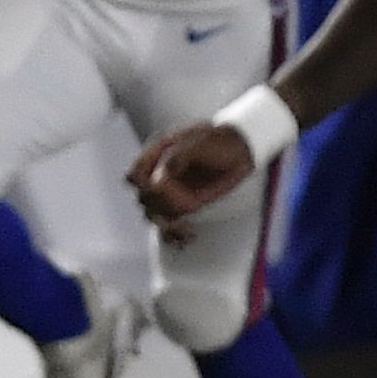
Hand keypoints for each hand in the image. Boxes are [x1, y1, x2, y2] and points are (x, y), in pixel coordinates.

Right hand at [129, 121, 253, 232]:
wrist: (241, 150)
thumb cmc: (218, 141)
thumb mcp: (197, 144)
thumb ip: (177, 159)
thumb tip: (159, 180)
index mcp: (155, 157)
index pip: (136, 175)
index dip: (143, 185)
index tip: (160, 188)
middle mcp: (159, 176)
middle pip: (144, 199)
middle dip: (160, 207)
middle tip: (185, 207)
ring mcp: (171, 193)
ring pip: (153, 215)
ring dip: (165, 225)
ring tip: (184, 229)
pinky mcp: (184, 206)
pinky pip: (170, 225)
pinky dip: (173, 234)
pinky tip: (187, 236)